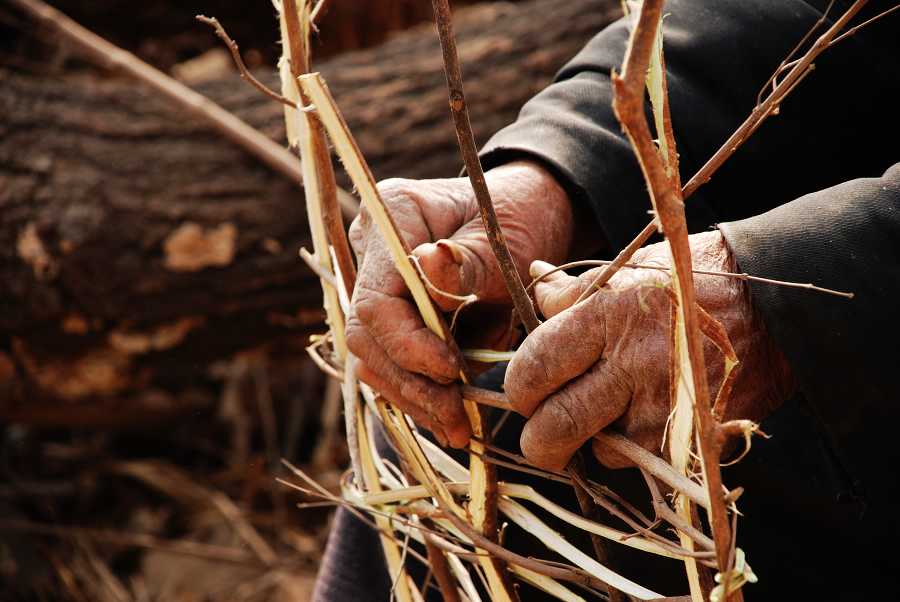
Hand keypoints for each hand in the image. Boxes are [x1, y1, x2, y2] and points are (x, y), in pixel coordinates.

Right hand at [346, 161, 573, 446]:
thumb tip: (428, 264)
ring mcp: (378, 287)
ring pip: (376, 359)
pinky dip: (424, 393)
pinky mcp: (394, 317)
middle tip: (457, 419)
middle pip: (367, 338)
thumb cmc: (521, 216)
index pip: (375, 300)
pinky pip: (396, 364)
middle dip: (411, 384)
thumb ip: (470, 260)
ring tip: (459, 426)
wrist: (530, 214)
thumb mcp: (505, 238)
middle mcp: (371, 252)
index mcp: (391, 217)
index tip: (451, 370)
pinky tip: (452, 418)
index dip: (408, 345)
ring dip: (416, 397)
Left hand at [504, 230, 794, 470]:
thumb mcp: (627, 273)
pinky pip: (642, 461)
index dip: (520, 389)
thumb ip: (570, 291)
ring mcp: (664, 408)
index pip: (533, 369)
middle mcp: (630, 365)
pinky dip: (635, 448)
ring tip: (617, 408)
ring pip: (598, 452)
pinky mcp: (693, 439)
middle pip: (553, 430)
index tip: (526, 391)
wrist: (775, 313)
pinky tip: (648, 415)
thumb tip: (531, 282)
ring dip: (596, 441)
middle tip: (544, 430)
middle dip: (539, 441)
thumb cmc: (691, 283)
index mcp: (604, 317)